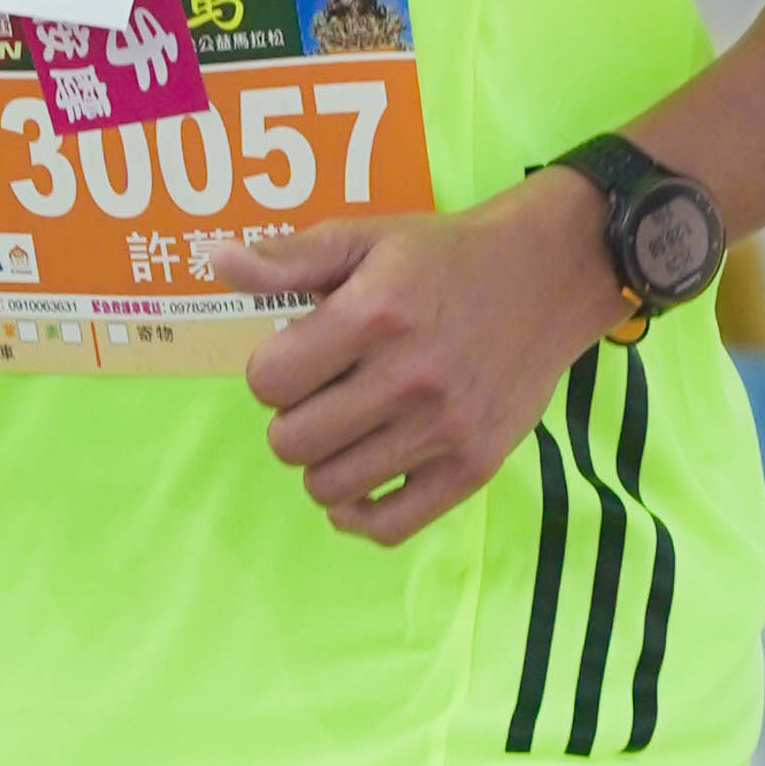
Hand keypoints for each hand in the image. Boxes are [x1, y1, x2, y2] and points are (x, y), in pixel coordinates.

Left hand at [234, 175, 618, 546]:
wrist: (547, 277)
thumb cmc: (445, 256)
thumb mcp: (366, 238)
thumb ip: (290, 258)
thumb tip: (218, 263)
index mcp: (374, 315)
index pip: (269, 381)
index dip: (269, 370)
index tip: (296, 357)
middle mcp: (409, 378)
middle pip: (291, 442)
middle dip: (290, 418)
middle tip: (319, 395)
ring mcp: (444, 430)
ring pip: (329, 487)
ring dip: (321, 461)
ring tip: (345, 429)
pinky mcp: (473, 468)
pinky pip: (390, 527)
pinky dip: (359, 515)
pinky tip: (360, 483)